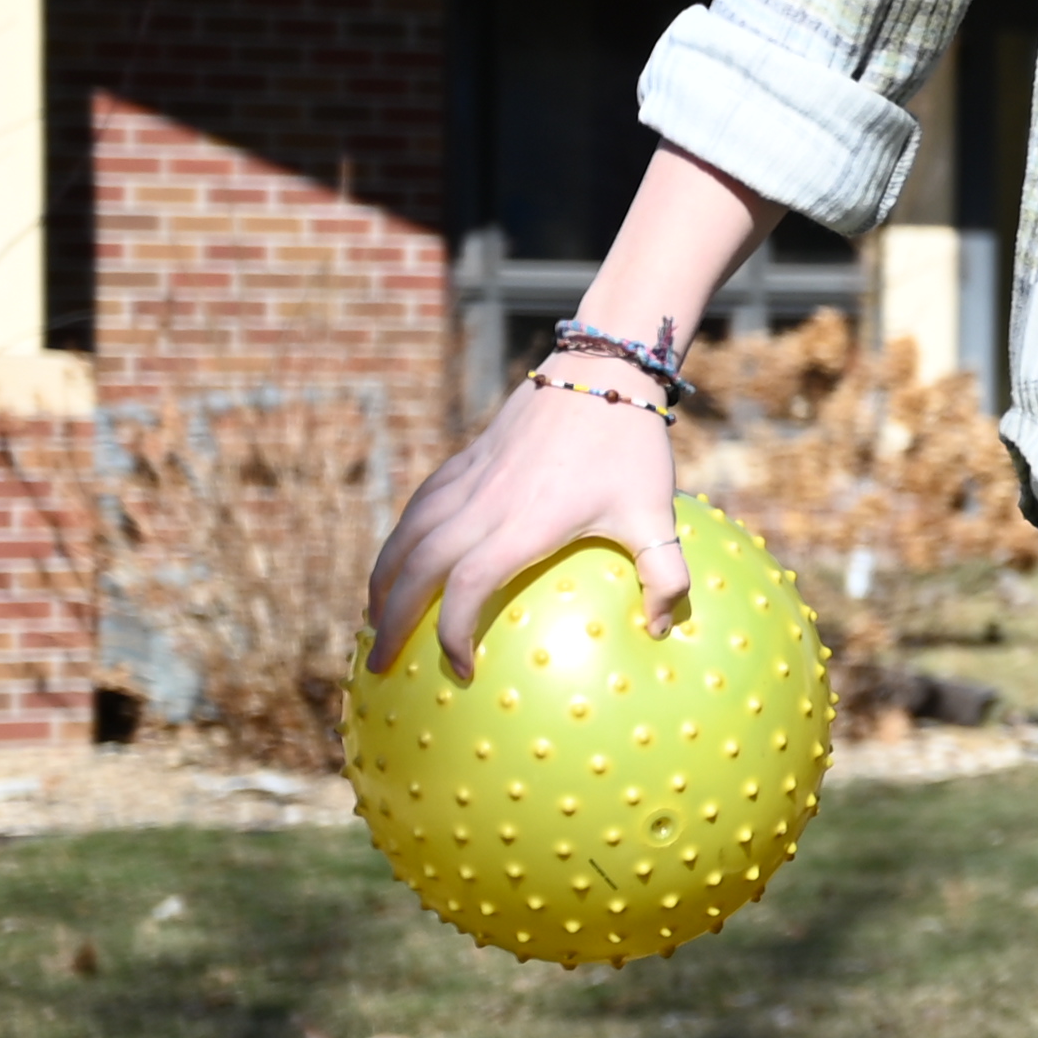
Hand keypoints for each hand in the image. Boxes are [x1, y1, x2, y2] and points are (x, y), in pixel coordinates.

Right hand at [366, 369, 685, 678]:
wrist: (602, 369)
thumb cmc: (631, 444)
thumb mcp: (657, 513)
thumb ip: (666, 575)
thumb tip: (659, 631)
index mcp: (526, 522)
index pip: (470, 585)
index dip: (455, 631)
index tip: (462, 668)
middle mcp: (485, 502)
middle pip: (418, 567)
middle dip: (392, 619)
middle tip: (379, 662)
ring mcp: (470, 478)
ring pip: (407, 534)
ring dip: (382, 579)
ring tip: (371, 619)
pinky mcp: (466, 458)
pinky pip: (419, 505)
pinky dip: (399, 537)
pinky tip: (398, 560)